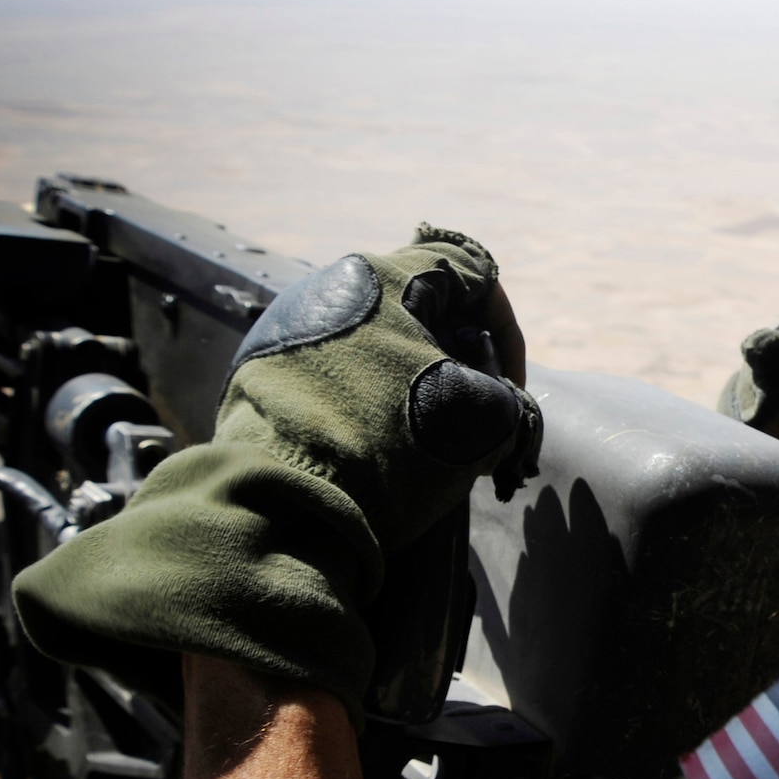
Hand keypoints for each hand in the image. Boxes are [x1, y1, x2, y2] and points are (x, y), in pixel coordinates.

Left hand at [13, 225, 542, 722]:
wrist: (280, 506)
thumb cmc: (389, 448)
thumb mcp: (480, 421)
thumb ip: (509, 398)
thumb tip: (495, 402)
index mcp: (385, 277)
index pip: (473, 272)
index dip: (508, 332)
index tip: (511, 389)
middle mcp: (334, 287)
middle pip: (426, 307)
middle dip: (463, 361)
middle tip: (475, 417)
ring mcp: (294, 328)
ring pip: (385, 340)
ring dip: (421, 381)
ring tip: (432, 438)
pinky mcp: (267, 370)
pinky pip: (343, 368)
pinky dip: (378, 396)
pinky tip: (384, 444)